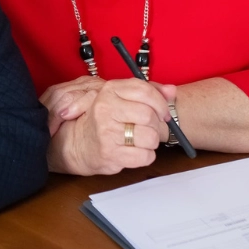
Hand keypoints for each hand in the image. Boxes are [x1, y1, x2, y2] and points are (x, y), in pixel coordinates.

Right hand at [46, 79, 175, 175]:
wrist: (77, 144)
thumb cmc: (103, 120)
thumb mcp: (121, 99)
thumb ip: (148, 92)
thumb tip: (172, 91)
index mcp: (109, 91)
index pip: (146, 91)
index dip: (161, 103)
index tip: (163, 113)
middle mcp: (106, 110)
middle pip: (149, 116)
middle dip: (156, 126)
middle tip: (149, 130)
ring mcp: (107, 133)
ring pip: (150, 137)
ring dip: (151, 142)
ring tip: (141, 141)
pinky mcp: (110, 154)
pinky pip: (145, 156)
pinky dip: (146, 157)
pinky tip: (136, 153)